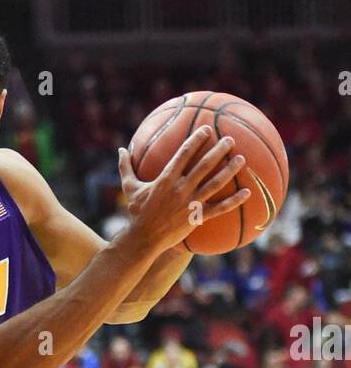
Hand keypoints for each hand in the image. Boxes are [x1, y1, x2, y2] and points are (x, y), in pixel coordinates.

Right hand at [120, 127, 249, 254]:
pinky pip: (219, 208)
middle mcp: (181, 189)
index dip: (197, 139)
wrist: (143, 239)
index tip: (207, 128)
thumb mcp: (129, 188)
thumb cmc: (136, 213)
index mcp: (166, 179)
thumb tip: (120, 149)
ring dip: (230, 170)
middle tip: (230, 139)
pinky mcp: (197, 218)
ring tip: (242, 159)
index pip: (184, 154)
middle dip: (218, 150)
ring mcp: (191, 203)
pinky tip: (247, 193)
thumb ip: (126, 167)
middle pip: (204, 165)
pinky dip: (234, 201)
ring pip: (215, 184)